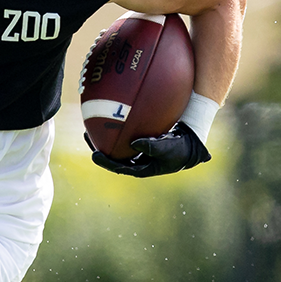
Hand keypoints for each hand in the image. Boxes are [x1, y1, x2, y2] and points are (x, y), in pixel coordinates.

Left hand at [89, 122, 211, 177]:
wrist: (192, 142)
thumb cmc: (181, 148)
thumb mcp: (168, 149)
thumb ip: (152, 147)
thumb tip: (133, 143)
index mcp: (142, 168)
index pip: (119, 167)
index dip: (106, 163)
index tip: (94, 155)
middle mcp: (138, 161)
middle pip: (115, 156)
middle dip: (100, 149)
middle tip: (87, 137)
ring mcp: (139, 151)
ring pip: (118, 146)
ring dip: (106, 137)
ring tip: (94, 124)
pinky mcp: (142, 140)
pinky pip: (127, 134)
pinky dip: (119, 127)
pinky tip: (112, 113)